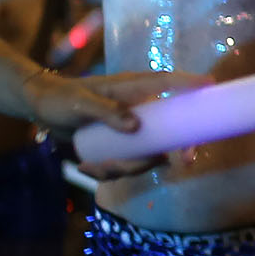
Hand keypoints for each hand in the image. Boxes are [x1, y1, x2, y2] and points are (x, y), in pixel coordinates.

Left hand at [36, 69, 205, 178]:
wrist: (42, 109)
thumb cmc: (61, 99)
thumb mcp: (80, 104)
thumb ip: (107, 112)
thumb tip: (137, 127)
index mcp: (131, 89)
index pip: (166, 83)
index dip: (190, 83)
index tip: (212, 85)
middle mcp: (137, 109)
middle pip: (169, 130)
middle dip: (175, 152)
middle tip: (184, 162)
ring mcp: (130, 130)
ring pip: (145, 156)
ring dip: (123, 168)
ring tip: (91, 166)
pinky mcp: (119, 146)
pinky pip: (125, 166)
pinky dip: (107, 172)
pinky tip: (85, 167)